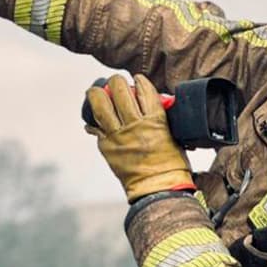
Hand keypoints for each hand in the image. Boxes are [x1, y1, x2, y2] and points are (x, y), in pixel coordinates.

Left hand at [85, 74, 194, 201]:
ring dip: (97, 94)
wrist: (159, 188)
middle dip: (116, 82)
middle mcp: (135, 126)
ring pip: (100, 106)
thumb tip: (150, 106)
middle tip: (116, 82)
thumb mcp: (173, 135)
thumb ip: (161, 118)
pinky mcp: (107, 147)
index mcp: (156, 121)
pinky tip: (94, 117)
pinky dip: (93, 121)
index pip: (145, 91)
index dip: (139, 81)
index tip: (137, 79)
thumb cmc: (171, 165)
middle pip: (119, 92)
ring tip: (96, 91)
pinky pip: (95, 128)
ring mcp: (118, 137)